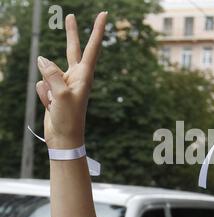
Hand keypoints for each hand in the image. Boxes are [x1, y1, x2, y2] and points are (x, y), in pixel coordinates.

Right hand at [35, 12, 106, 148]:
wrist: (64, 137)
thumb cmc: (69, 118)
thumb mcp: (62, 95)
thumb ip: (52, 74)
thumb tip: (42, 59)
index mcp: (84, 76)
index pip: (92, 48)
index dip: (97, 31)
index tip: (104, 15)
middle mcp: (75, 77)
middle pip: (72, 50)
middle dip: (71, 34)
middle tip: (71, 16)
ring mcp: (63, 84)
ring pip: (48, 72)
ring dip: (48, 89)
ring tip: (56, 104)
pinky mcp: (54, 91)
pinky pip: (43, 86)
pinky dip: (44, 96)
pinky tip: (51, 107)